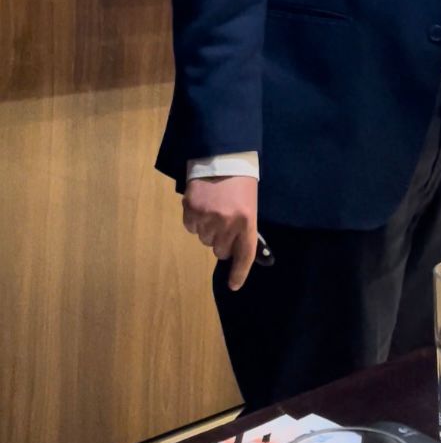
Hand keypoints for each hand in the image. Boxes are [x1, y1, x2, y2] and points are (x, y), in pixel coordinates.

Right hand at [182, 175, 258, 290]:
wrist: (221, 156)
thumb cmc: (240, 182)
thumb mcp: (249, 204)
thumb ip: (243, 228)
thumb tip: (234, 252)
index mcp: (247, 220)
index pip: (244, 255)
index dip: (239, 272)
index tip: (233, 286)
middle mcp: (227, 223)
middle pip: (220, 250)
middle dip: (222, 241)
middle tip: (224, 222)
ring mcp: (207, 217)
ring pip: (204, 239)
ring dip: (208, 229)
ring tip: (213, 208)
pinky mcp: (191, 210)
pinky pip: (191, 228)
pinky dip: (195, 220)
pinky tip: (202, 204)